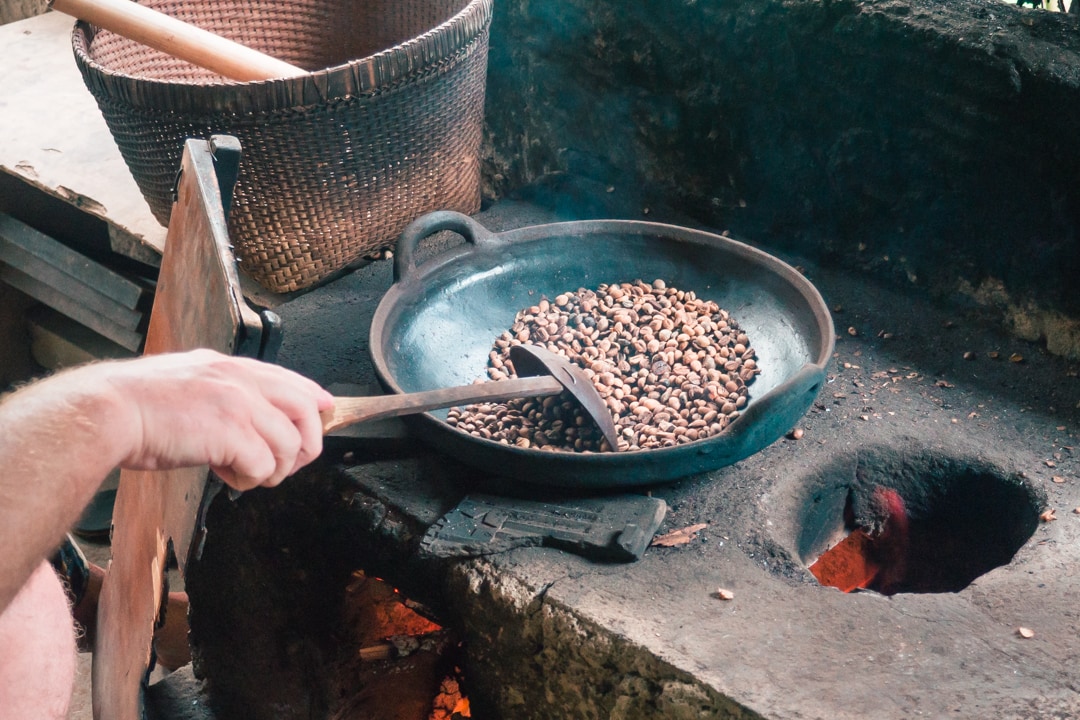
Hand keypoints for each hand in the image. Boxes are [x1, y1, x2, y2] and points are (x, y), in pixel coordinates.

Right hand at [100, 349, 333, 490]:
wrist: (106, 412)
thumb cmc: (135, 407)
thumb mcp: (186, 386)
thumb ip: (220, 394)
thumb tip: (247, 420)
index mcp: (227, 366)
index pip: (289, 378)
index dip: (313, 398)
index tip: (325, 410)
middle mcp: (238, 379)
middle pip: (306, 408)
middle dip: (308, 442)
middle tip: (290, 464)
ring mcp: (237, 403)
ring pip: (290, 443)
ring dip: (275, 469)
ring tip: (247, 475)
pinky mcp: (230, 432)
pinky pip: (264, 465)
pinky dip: (252, 480)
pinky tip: (229, 477)